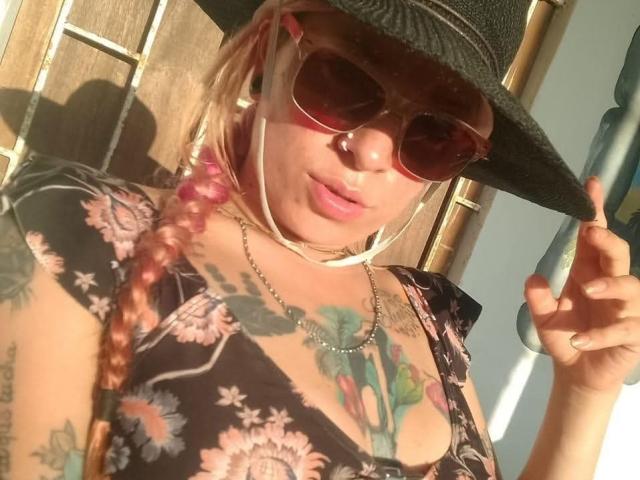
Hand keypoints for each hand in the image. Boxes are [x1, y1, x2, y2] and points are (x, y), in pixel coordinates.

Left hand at [524, 177, 639, 392]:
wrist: (577, 373)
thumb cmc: (565, 336)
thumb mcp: (543, 317)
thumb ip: (537, 298)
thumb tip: (532, 278)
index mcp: (589, 272)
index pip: (594, 237)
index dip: (594, 211)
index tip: (592, 184)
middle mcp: (610, 285)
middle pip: (618, 254)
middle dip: (607, 240)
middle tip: (591, 233)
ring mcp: (626, 309)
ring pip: (631, 287)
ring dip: (610, 285)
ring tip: (588, 289)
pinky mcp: (634, 334)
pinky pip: (624, 330)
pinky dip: (600, 335)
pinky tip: (580, 340)